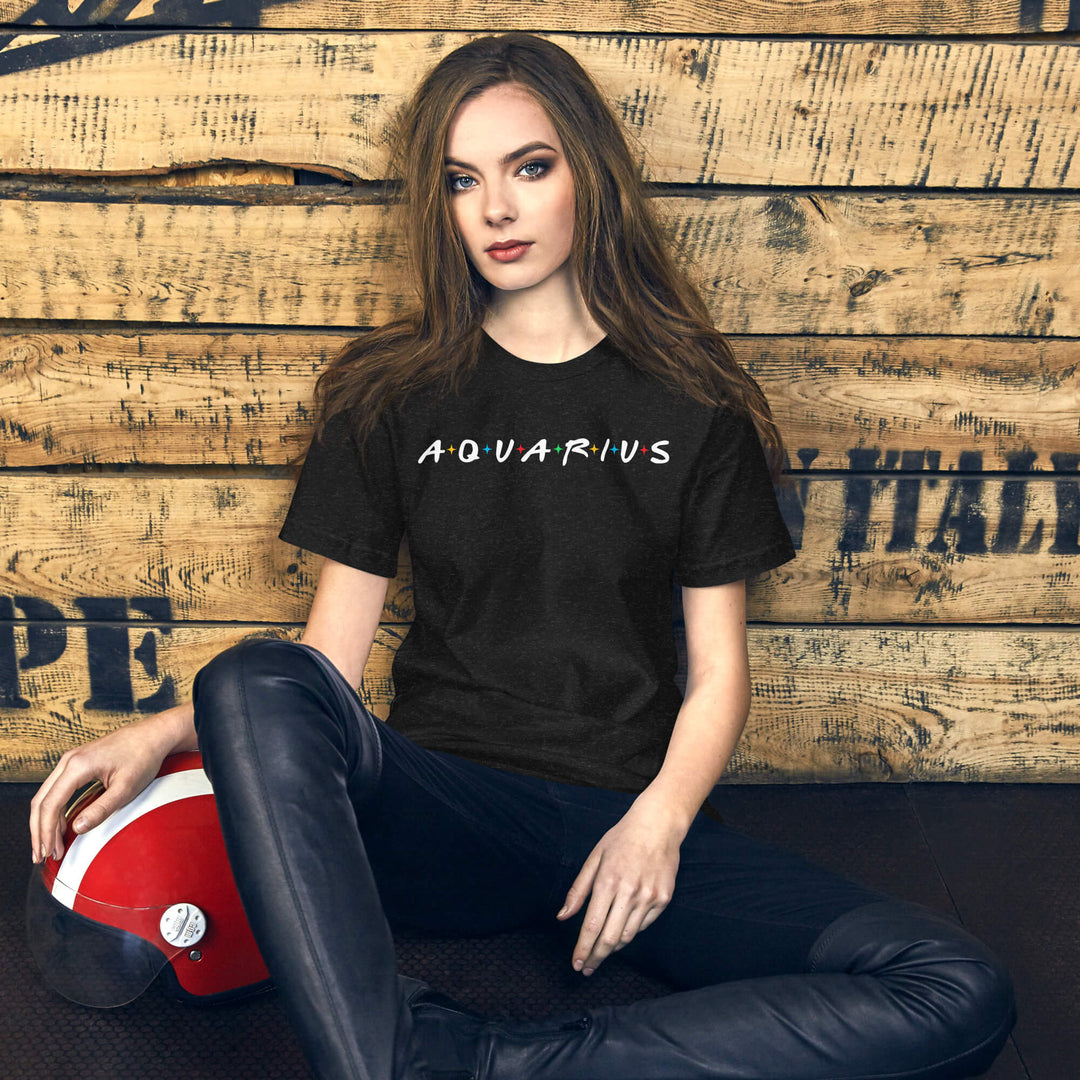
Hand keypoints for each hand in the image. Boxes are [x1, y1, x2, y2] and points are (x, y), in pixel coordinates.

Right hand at [29, 712, 184, 864]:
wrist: (153, 734)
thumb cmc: (143, 758)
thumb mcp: (125, 788)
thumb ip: (101, 809)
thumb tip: (76, 828)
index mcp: (77, 766)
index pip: (50, 804)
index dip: (46, 832)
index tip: (49, 852)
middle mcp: (69, 761)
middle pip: (41, 801)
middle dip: (39, 831)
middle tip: (41, 856)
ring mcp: (71, 760)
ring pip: (46, 795)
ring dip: (44, 821)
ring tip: (48, 846)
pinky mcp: (78, 762)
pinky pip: (56, 789)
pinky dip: (54, 809)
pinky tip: (59, 826)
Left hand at [556, 792, 684, 975]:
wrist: (658, 825)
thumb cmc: (621, 839)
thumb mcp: (595, 858)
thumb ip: (578, 890)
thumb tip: (562, 916)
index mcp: (608, 881)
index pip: (592, 925)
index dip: (583, 949)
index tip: (576, 964)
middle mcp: (630, 892)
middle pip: (610, 938)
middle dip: (596, 957)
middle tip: (586, 968)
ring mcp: (649, 897)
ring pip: (628, 935)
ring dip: (612, 948)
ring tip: (601, 951)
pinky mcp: (663, 899)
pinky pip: (643, 925)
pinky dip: (630, 932)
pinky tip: (621, 931)